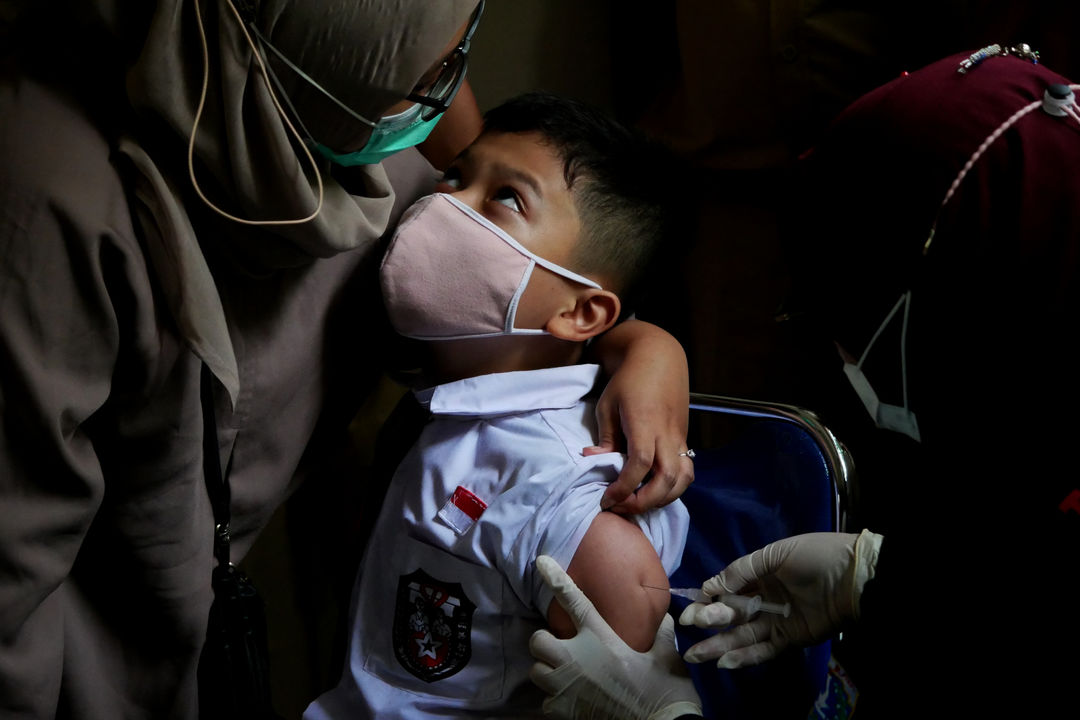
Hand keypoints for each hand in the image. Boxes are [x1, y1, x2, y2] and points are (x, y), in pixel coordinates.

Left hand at [529, 556, 701, 719]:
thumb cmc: (665, 691)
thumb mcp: (666, 656)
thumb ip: (660, 634)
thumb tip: (665, 617)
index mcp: (602, 638)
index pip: (574, 600)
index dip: (556, 578)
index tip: (541, 562)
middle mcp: (578, 658)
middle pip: (537, 640)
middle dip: (545, 643)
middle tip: (562, 650)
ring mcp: (567, 685)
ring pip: (536, 670)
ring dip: (548, 670)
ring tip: (566, 675)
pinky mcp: (563, 711)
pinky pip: (545, 700)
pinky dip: (555, 699)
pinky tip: (573, 699)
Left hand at [585, 320, 691, 513]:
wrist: (659, 358)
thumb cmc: (629, 379)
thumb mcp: (608, 404)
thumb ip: (605, 436)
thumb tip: (592, 460)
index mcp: (645, 423)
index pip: (641, 463)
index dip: (625, 487)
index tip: (607, 499)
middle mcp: (667, 433)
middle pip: (667, 478)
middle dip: (645, 501)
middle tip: (620, 507)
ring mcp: (679, 437)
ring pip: (683, 478)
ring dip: (663, 498)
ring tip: (638, 502)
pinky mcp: (684, 438)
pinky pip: (686, 470)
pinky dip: (674, 487)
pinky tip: (655, 491)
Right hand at [680, 530, 882, 668]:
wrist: (854, 578)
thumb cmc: (815, 557)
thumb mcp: (776, 554)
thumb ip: (742, 570)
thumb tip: (710, 586)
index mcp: (761, 573)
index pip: (728, 587)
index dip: (709, 595)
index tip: (692, 603)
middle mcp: (765, 598)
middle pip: (731, 612)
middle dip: (709, 619)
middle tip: (689, 625)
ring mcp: (776, 620)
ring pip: (741, 634)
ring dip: (717, 645)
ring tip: (693, 655)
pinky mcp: (790, 639)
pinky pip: (763, 649)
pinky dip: (744, 656)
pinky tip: (724, 661)